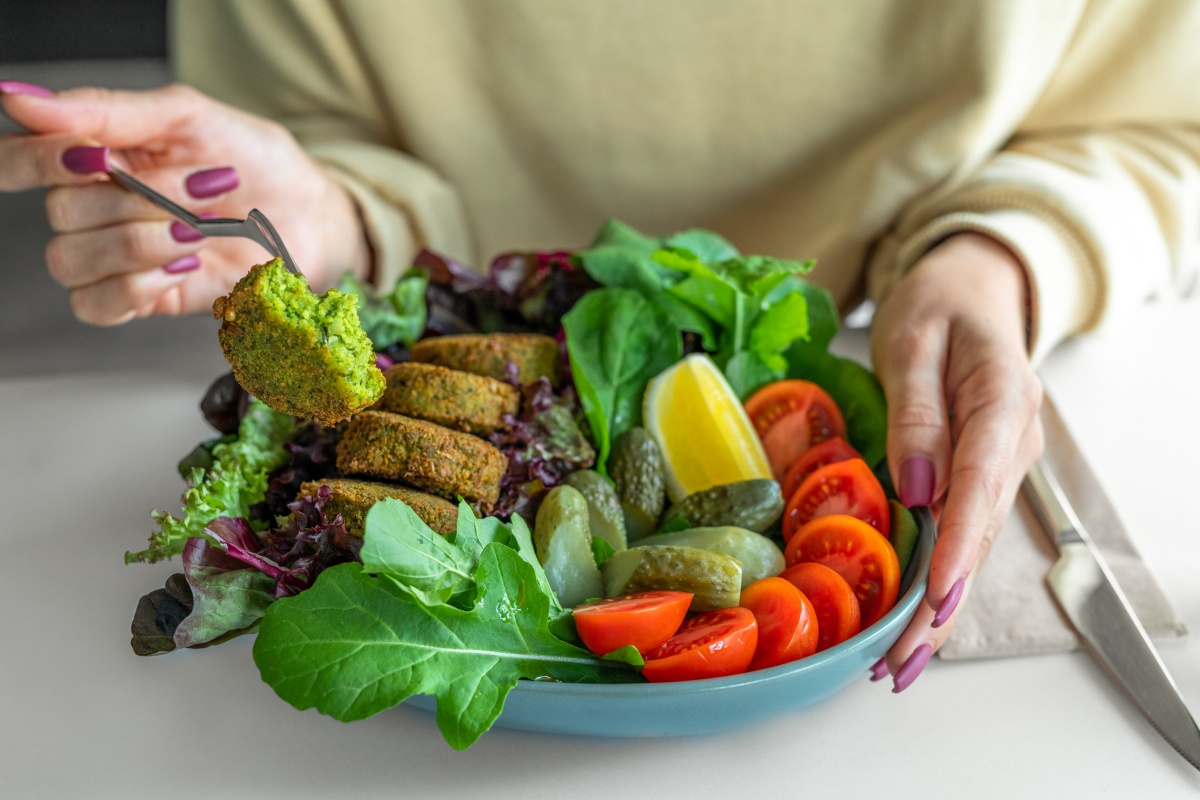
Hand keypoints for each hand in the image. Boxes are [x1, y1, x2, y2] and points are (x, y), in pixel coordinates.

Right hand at [0, 82, 369, 324]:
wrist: (311, 217)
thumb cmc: (256, 162)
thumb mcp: (188, 118)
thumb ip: (106, 110)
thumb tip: (19, 99)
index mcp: (95, 154)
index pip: (18, 160)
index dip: (35, 160)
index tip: (90, 156)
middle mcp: (95, 207)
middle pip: (59, 213)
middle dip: (139, 201)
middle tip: (201, 191)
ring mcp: (116, 257)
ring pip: (71, 260)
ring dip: (141, 244)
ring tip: (198, 230)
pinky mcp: (143, 299)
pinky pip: (97, 304)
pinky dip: (139, 285)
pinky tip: (185, 266)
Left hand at [869, 232, 1044, 690]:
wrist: (973, 291)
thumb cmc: (939, 305)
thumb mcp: (915, 341)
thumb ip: (918, 412)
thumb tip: (918, 488)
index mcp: (1003, 403)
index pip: (981, 482)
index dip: (958, 544)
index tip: (937, 595)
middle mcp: (1014, 444)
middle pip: (979, 532)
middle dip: (940, 602)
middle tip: (900, 661)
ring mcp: (1003, 463)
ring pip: (973, 544)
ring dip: (938, 607)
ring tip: (898, 665)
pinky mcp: (983, 475)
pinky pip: (963, 532)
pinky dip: (939, 579)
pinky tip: (913, 621)